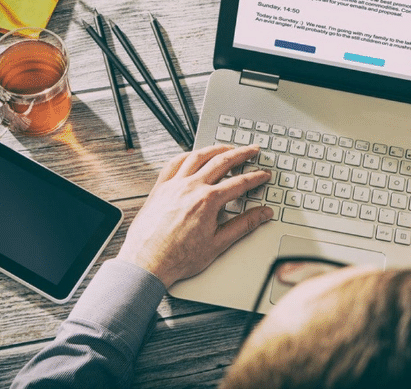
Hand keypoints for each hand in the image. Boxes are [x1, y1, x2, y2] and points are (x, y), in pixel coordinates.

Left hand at [116, 144, 272, 287]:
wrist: (147, 263)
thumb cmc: (178, 257)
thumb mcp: (218, 244)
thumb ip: (244, 225)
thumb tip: (263, 214)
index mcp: (207, 201)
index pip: (239, 183)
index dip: (255, 177)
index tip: (264, 174)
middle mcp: (190, 187)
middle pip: (221, 162)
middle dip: (241, 154)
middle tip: (252, 149)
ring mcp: (173, 185)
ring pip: (197, 157)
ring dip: (215, 149)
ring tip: (227, 148)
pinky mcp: (160, 188)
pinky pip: (174, 163)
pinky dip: (187, 155)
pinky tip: (193, 155)